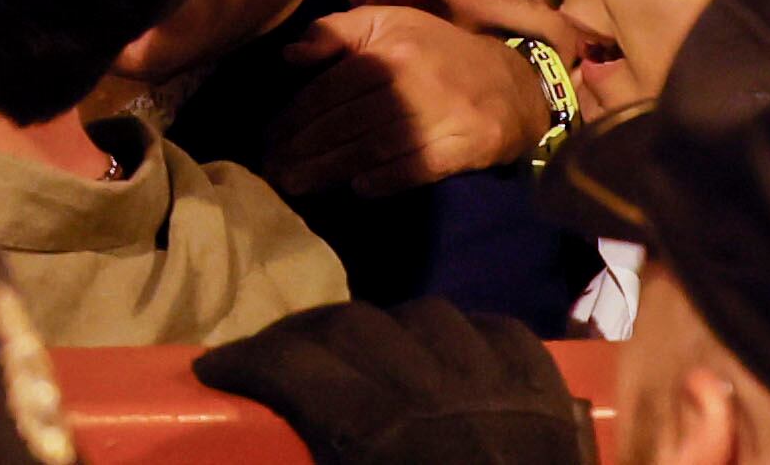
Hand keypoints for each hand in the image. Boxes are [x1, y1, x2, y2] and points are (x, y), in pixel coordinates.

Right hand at [195, 299, 590, 464]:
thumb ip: (328, 460)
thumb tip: (251, 446)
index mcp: (387, 439)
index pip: (299, 366)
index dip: (248, 358)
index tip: (216, 368)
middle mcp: (444, 399)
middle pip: (356, 329)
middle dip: (304, 338)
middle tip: (276, 362)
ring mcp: (506, 393)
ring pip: (429, 318)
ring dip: (385, 331)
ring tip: (364, 357)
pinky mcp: (552, 402)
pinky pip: (504, 336)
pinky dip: (468, 336)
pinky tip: (449, 353)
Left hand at [264, 5, 545, 198]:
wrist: (509, 80)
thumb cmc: (433, 51)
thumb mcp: (387, 24)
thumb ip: (335, 32)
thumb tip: (289, 57)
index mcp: (385, 51)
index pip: (327, 90)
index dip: (293, 118)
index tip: (266, 140)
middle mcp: (409, 82)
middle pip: (344, 122)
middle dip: (302, 149)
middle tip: (271, 171)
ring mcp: (437, 116)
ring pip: (372, 147)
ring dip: (329, 169)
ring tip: (296, 184)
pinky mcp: (463, 147)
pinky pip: (417, 167)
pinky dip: (385, 180)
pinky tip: (357, 189)